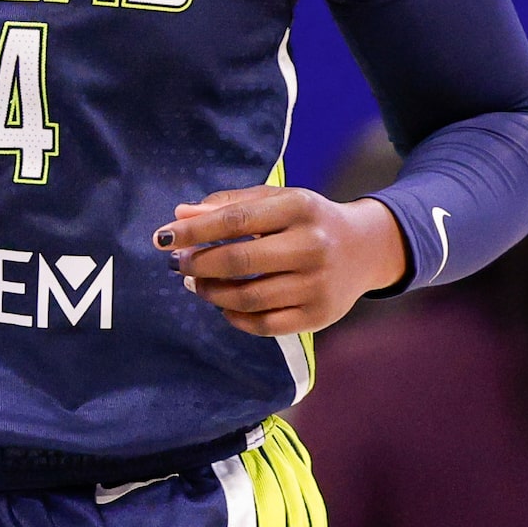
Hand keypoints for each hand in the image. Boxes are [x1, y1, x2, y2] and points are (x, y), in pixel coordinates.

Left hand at [158, 187, 408, 336]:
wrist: (366, 248)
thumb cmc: (306, 220)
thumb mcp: (274, 201)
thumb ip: (227, 205)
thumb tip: (179, 215)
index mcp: (299, 208)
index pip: (234, 220)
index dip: (193, 230)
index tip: (161, 237)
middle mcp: (313, 246)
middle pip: (239, 261)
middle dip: (198, 264)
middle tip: (178, 263)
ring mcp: (318, 284)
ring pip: (249, 298)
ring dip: (211, 292)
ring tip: (195, 284)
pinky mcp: (320, 315)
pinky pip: (266, 325)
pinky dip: (235, 317)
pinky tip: (222, 305)